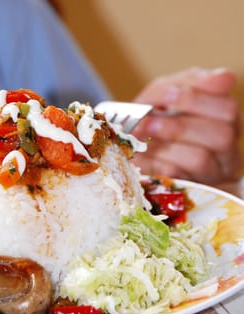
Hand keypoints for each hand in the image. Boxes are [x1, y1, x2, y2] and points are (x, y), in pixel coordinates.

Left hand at [132, 67, 240, 183]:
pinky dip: (159, 165)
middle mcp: (226, 144)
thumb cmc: (155, 118)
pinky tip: (146, 157)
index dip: (197, 100)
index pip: (226, 107)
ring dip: (166, 147)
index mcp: (222, 116)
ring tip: (141, 138)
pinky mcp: (193, 188)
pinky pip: (180, 179)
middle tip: (148, 122)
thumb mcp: (164, 94)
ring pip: (201, 159)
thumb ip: (188, 83)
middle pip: (221, 135)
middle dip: (179, 127)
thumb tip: (223, 77)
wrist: (134, 147)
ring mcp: (214, 170)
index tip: (167, 95)